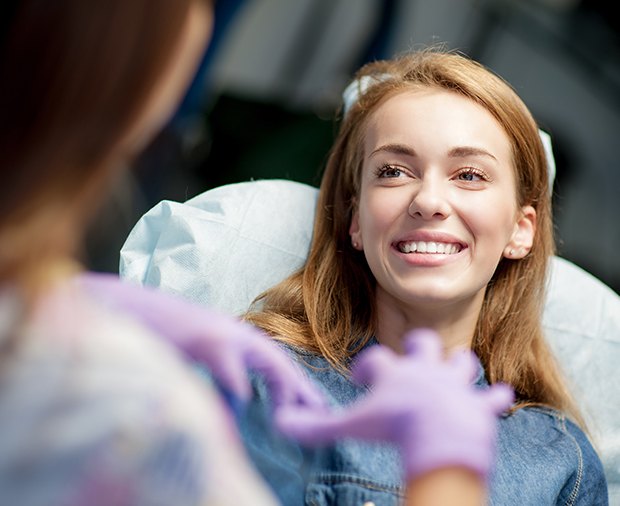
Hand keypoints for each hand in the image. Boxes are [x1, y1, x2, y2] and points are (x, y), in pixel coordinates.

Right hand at [75, 272, 325, 409]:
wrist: (131, 308)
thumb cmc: (163, 336)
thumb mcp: (201, 357)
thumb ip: (223, 377)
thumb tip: (241, 402)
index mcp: (235, 338)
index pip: (274, 361)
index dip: (293, 384)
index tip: (311, 405)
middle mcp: (235, 333)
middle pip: (278, 360)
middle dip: (300, 387)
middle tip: (319, 411)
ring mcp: (221, 333)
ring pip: (265, 358)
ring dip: (282, 384)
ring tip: (290, 411)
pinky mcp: (203, 337)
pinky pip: (227, 363)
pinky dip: (236, 381)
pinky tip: (244, 398)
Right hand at [276, 329, 512, 480]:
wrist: (439, 435)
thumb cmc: (393, 427)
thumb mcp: (350, 425)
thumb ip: (315, 426)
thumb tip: (281, 423)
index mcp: (395, 372)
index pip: (375, 358)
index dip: (366, 368)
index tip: (361, 380)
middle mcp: (427, 369)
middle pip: (425, 342)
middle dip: (419, 347)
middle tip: (412, 363)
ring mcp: (456, 384)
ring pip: (463, 362)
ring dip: (459, 367)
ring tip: (453, 375)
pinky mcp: (479, 405)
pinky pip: (493, 398)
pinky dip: (495, 399)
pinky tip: (499, 397)